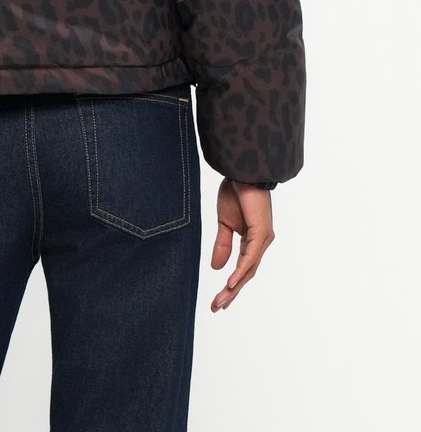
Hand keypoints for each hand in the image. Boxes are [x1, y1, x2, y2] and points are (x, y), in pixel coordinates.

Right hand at [210, 178, 274, 311]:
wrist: (242, 172)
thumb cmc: (236, 193)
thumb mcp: (224, 223)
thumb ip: (222, 245)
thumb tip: (216, 268)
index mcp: (252, 241)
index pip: (241, 269)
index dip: (230, 285)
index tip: (218, 300)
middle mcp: (260, 244)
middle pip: (245, 274)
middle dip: (231, 293)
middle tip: (216, 307)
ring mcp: (263, 240)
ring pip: (248, 270)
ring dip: (233, 288)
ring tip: (220, 301)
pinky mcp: (261, 233)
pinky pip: (250, 257)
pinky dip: (240, 271)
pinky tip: (230, 283)